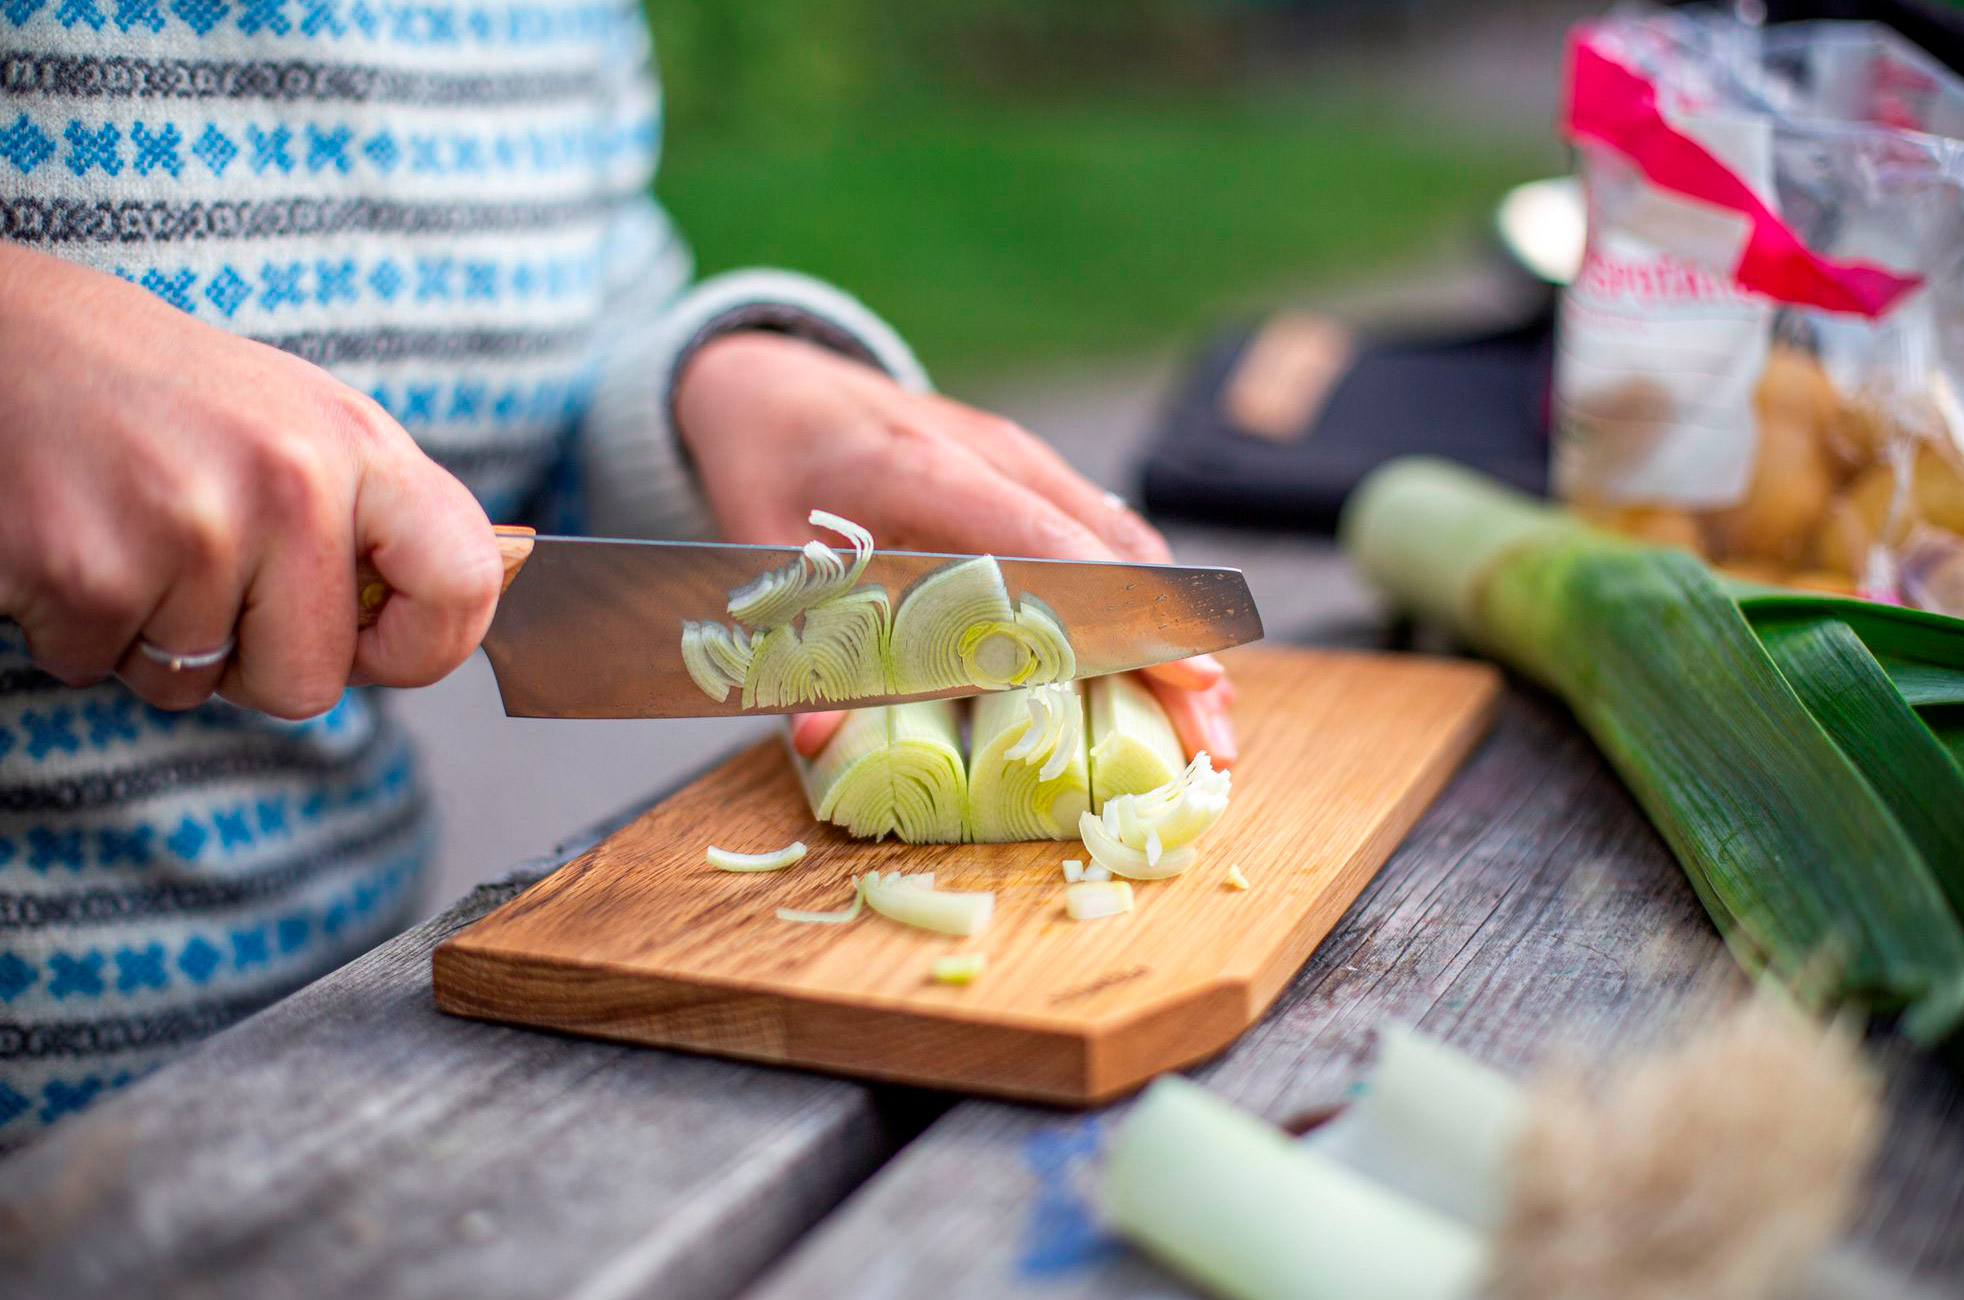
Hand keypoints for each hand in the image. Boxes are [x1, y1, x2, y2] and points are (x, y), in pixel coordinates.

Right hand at [0, 245, 501, 717]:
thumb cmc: (159, 393)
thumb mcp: (298, 425)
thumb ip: (371, 522)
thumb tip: (436, 631)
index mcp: (358, 446)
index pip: (466, 582)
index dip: (428, 645)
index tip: (375, 643)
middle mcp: (289, 483)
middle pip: (309, 683)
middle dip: (249, 661)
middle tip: (199, 573)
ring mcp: (188, 527)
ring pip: (193, 684)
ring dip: (148, 635)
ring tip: (125, 528)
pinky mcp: (82, 568)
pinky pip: (97, 666)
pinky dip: (72, 626)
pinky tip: (64, 534)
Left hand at [673, 330, 1233, 763]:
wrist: (779, 379)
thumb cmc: (770, 461)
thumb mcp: (754, 549)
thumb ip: (792, 639)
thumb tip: (814, 738)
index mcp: (928, 468)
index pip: (1047, 544)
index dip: (1121, 612)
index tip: (1187, 674)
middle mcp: (998, 456)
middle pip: (1115, 553)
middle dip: (1176, 648)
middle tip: (1215, 738)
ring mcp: (1025, 462)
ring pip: (1126, 545)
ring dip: (1174, 632)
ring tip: (1209, 722)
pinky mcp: (1033, 478)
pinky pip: (1106, 540)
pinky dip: (1147, 604)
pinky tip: (1169, 667)